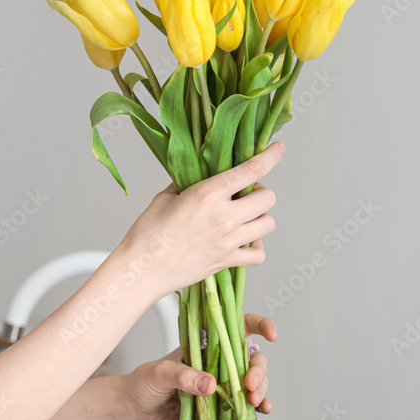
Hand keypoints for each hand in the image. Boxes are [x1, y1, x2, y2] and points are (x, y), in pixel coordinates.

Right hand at [116, 143, 284, 299]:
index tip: (278, 149)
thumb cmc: (146, 235)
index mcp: (207, 195)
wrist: (141, 270)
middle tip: (245, 194)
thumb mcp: (164, 197)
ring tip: (244, 217)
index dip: (270, 157)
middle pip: (267, 198)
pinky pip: (258, 254)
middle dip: (260, 192)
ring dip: (260, 217)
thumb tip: (197, 176)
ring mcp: (228, 241)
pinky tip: (244, 241)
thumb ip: (186, 184)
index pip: (251, 170)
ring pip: (268, 224)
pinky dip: (256, 247)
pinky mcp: (227, 261)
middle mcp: (224, 217)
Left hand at [120, 313, 276, 419]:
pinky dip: (258, 408)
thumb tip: (210, 384)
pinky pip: (246, 405)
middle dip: (258, 370)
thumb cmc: (144, 383)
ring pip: (253, 381)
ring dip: (261, 389)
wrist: (135, 410)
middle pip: (252, 358)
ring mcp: (221, 385)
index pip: (237, 327)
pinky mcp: (221, 406)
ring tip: (254, 401)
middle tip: (249, 385)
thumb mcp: (160, 374)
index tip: (270, 333)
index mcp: (205, 345)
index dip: (258, 325)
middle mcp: (218, 362)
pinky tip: (261, 412)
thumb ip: (183, 376)